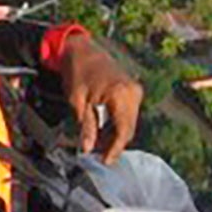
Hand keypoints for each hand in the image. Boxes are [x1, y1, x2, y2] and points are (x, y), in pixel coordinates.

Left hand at [58, 36, 142, 161]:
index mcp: (121, 95)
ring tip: (96, 143)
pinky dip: (116, 124)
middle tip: (96, 155)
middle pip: (128, 129)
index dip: (114, 149)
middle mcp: (133, 93)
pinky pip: (127, 114)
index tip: (104, 162)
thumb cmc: (77, 71)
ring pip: (128, 123)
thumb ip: (86, 126)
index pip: (123, 131)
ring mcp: (134, 90)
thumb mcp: (77, 102)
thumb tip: (87, 148)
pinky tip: (102, 130)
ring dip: (114, 135)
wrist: (81, 50)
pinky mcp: (131, 90)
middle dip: (113, 144)